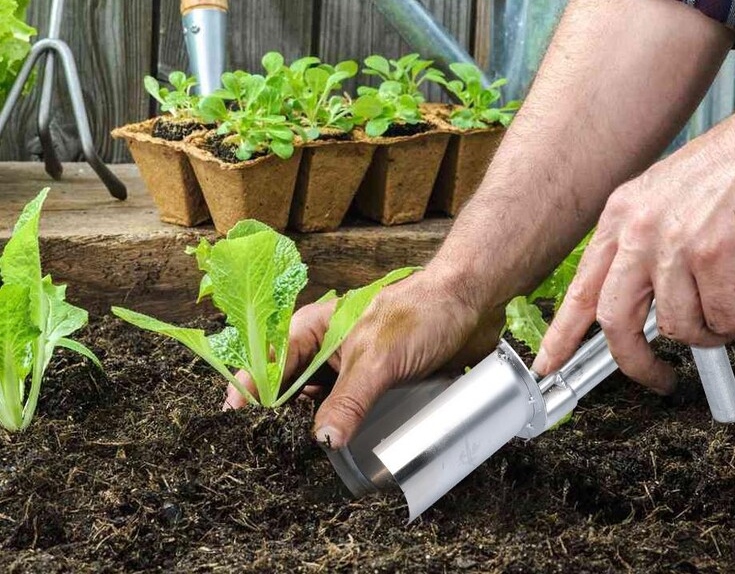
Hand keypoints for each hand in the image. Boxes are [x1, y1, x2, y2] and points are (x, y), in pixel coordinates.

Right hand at [224, 269, 503, 447]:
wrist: (470, 302)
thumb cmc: (421, 314)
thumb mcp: (378, 359)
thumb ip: (349, 400)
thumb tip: (322, 442)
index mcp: (316, 328)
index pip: (270, 362)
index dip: (250, 390)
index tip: (233, 422)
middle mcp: (329, 347)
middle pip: (291, 387)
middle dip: (279, 417)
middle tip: (269, 453)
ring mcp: (354, 366)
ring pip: (321, 402)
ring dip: (314, 427)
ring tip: (299, 462)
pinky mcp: (379, 382)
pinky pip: (352, 410)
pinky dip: (344, 429)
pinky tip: (343, 453)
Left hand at [533, 77, 734, 392]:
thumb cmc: (732, 168)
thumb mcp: (665, 200)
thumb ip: (644, 247)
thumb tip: (644, 301)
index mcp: (620, 216)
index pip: (581, 288)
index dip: (562, 334)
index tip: (549, 364)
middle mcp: (637, 230)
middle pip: (614, 320)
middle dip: (636, 363)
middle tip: (658, 378)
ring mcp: (672, 243)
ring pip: (678, 328)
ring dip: (711, 335)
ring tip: (734, 315)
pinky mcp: (714, 256)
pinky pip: (724, 321)